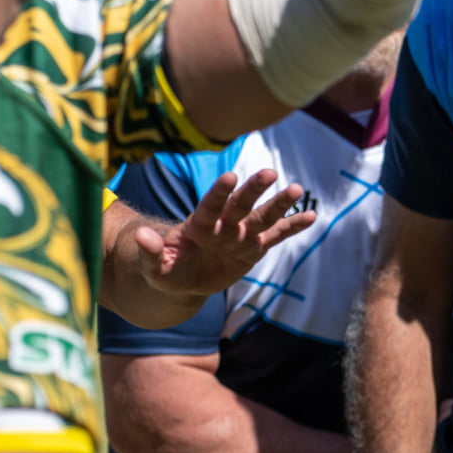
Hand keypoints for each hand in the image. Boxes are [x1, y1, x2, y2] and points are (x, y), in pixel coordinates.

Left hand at [131, 170, 314, 297]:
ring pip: (262, 217)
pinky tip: (312, 217)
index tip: (230, 176)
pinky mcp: (255, 248)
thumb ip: (149, 253)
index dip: (219, 192)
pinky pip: (276, 236)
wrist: (187, 279)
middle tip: (269, 173)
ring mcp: (241, 235)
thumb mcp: (155, 268)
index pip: (210, 206)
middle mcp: (223, 225)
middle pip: (241, 205)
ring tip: (297, 189)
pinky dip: (293, 227)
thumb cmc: (169, 271)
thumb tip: (140, 236)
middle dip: (254, 190)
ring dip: (279, 203)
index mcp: (199, 226)